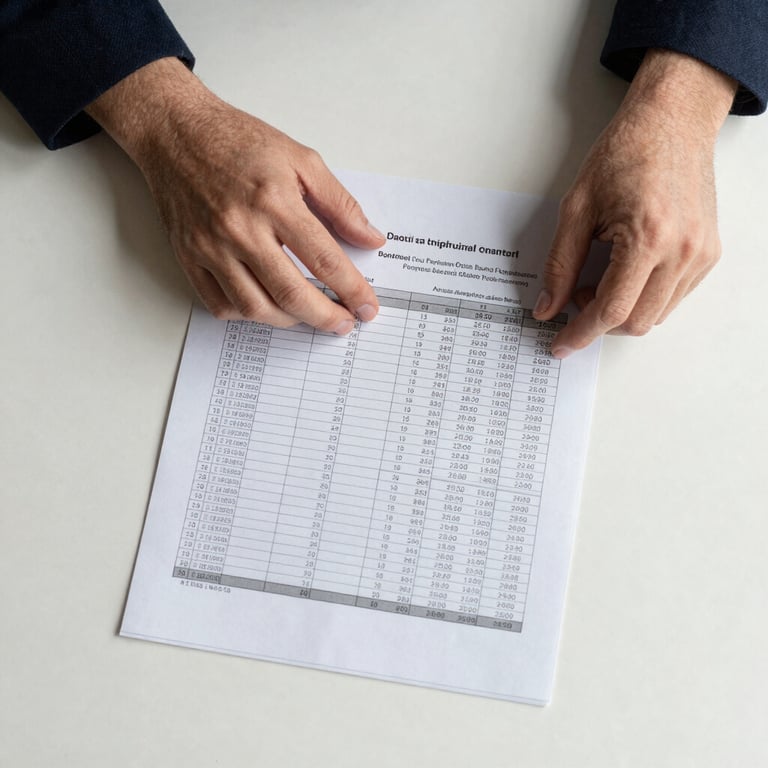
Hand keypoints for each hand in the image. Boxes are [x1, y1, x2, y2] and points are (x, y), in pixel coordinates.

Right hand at [87, 58, 384, 333]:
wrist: (176, 132)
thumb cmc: (238, 142)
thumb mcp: (301, 159)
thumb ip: (340, 204)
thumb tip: (371, 239)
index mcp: (274, 201)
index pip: (324, 259)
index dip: (352, 290)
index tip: (367, 307)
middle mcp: (240, 228)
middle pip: (290, 294)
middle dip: (325, 317)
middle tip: (343, 324)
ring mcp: (210, 246)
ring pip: (254, 308)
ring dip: (289, 322)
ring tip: (308, 316)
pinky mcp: (188, 257)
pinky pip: (219, 304)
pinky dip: (247, 315)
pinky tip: (266, 306)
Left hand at [534, 50, 736, 357]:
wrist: (672, 120)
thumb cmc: (625, 152)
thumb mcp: (576, 208)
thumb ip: (560, 264)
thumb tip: (547, 306)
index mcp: (648, 236)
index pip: (611, 310)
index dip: (581, 333)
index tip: (561, 344)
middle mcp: (683, 249)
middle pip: (636, 322)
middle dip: (600, 321)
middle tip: (577, 294)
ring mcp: (701, 253)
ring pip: (657, 315)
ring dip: (623, 311)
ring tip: (602, 277)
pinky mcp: (710, 252)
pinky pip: (674, 297)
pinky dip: (645, 298)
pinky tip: (627, 273)